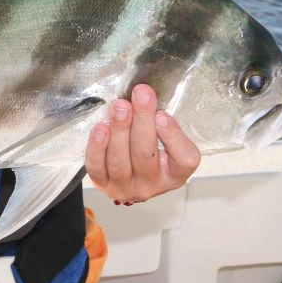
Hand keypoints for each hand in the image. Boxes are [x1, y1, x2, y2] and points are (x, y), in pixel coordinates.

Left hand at [84, 84, 200, 203]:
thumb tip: (148, 96)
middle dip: (142, 122)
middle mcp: (152, 184)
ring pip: (120, 160)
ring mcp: (125, 187)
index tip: (162, 115)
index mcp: (175, 173)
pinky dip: (97, 146)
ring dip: (119, 130)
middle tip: (141, 96)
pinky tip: (100, 128)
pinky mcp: (102, 184)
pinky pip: (97, 166)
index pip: (184, 159)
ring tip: (119, 107)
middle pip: (146, 154)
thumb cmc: (148, 149)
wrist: (125, 175)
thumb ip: (161, 120)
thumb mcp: (165, 137)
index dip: (173, 137)